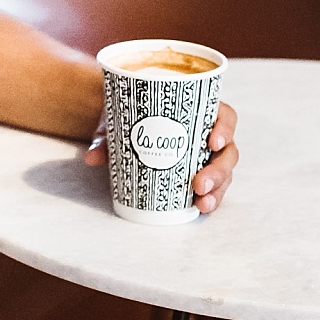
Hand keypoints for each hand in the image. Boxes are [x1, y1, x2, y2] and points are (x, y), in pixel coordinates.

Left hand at [85, 101, 238, 213]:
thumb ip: (107, 138)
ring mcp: (208, 156)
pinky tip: (202, 208)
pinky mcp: (201, 173)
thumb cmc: (131, 116)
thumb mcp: (119, 121)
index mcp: (200, 111)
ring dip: (217, 189)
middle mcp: (209, 134)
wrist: (126, 123)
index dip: (224, 128)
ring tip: (202, 202)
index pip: (225, 116)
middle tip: (199, 184)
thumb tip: (92, 158)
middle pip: (228, 152)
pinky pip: (214, 186)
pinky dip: (210, 198)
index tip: (212, 141)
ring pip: (224, 172)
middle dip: (218, 170)